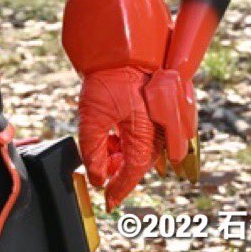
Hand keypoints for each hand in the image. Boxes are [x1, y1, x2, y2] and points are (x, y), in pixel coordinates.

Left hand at [76, 66, 171, 209]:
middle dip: (118, 171)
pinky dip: (126, 143)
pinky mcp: (155, 114)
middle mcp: (157, 130)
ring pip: (140, 152)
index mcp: (144, 133)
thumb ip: (93, 151)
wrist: (119, 51)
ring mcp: (158, 121)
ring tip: (103, 147)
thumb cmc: (108, 78)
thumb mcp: (91, 116)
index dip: (119, 189)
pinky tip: (112, 136)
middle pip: (137, 163)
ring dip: (121, 156)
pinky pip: (144, 138)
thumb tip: (97, 177)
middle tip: (100, 170)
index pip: (132, 172)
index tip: (107, 201)